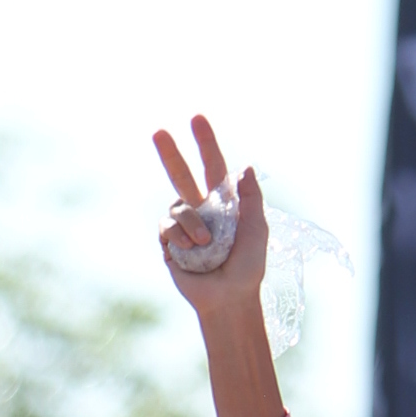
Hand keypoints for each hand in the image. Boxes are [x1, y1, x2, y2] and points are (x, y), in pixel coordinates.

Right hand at [152, 114, 270, 306]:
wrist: (229, 298)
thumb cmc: (248, 267)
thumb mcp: (257, 230)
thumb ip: (251, 198)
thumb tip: (245, 166)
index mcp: (223, 202)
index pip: (213, 166)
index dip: (205, 143)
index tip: (197, 118)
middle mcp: (200, 209)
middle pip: (180, 174)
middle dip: (170, 153)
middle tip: (159, 132)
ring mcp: (182, 225)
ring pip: (178, 206)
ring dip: (192, 222)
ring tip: (204, 243)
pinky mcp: (169, 241)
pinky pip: (167, 226)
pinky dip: (179, 235)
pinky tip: (190, 250)